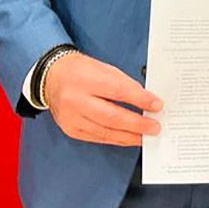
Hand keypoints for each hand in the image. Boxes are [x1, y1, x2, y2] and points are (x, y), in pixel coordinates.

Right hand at [44, 52, 162, 146]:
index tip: (157, 105)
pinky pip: (97, 137)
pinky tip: (127, 137)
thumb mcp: (103, 68)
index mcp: (85, 79)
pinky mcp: (70, 129)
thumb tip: (145, 100)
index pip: (118, 91)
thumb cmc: (79, 70)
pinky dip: (114, 138)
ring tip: (145, 136)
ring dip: (128, 136)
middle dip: (137, 124)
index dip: (140, 100)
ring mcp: (71, 117)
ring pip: (105, 132)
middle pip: (112, 116)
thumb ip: (124, 83)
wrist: (51, 77)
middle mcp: (75, 100)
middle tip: (154, 127)